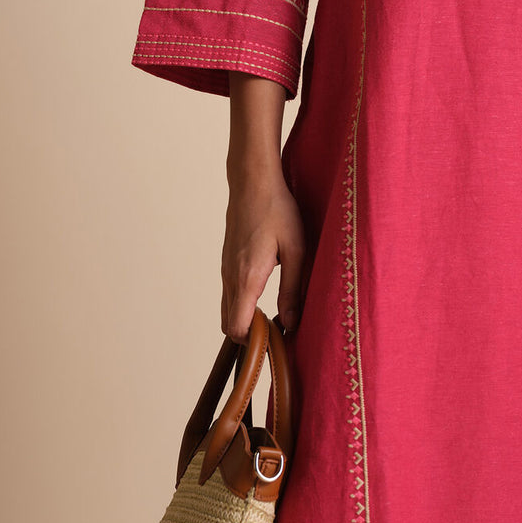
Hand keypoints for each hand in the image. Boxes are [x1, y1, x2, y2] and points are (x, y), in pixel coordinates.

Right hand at [220, 171, 305, 344]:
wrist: (253, 181)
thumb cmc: (278, 211)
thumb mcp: (296, 250)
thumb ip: (293, 289)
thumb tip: (290, 324)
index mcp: (247, 277)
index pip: (236, 328)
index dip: (254, 342)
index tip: (277, 338)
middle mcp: (230, 276)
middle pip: (228, 325)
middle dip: (249, 335)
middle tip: (276, 330)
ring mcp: (225, 268)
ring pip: (227, 309)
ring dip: (245, 319)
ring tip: (273, 315)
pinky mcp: (227, 261)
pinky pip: (229, 293)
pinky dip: (242, 304)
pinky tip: (265, 293)